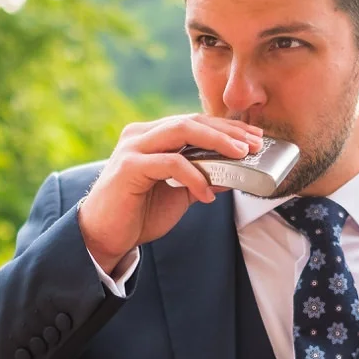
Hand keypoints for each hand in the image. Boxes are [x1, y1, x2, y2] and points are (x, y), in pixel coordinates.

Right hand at [77, 114, 263, 271]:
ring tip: (241, 156)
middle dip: (227, 131)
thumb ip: (201, 180)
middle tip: (254, 144)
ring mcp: (133, 148)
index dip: (226, 128)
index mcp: (151, 136)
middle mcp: (140, 135)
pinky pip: (171, 163)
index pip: (195, 122)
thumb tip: (234, 174)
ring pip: (182, 131)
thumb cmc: (137, 214)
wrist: (104, 237)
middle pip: (191, 120)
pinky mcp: (129, 166)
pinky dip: (195, 177)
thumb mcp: (179, 195)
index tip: (254, 137)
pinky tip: (207, 195)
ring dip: (217, 142)